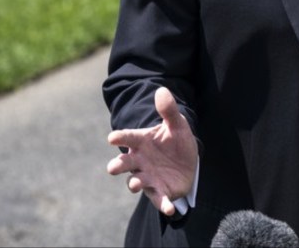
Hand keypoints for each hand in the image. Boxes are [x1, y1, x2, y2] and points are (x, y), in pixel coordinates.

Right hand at [107, 87, 198, 215]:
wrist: (186, 161)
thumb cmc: (176, 140)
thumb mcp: (177, 124)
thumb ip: (168, 110)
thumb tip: (161, 90)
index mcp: (142, 141)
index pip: (128, 137)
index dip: (120, 137)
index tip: (112, 137)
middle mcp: (140, 160)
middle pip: (124, 162)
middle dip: (117, 165)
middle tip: (113, 167)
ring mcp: (147, 176)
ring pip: (135, 181)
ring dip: (134, 184)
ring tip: (136, 184)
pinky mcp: (158, 191)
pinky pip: (158, 199)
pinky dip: (163, 204)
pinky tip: (170, 208)